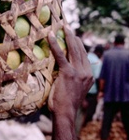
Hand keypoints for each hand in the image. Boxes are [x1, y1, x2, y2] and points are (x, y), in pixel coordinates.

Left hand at [47, 25, 92, 139]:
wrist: (65, 113)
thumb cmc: (63, 103)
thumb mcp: (69, 88)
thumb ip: (68, 78)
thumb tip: (58, 70)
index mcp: (88, 75)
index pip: (83, 55)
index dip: (77, 44)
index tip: (72, 35)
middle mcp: (86, 72)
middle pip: (79, 50)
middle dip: (73, 37)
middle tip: (66, 27)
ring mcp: (79, 72)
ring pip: (73, 50)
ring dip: (67, 36)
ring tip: (62, 27)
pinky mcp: (68, 73)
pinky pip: (60, 55)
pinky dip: (55, 44)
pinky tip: (51, 36)